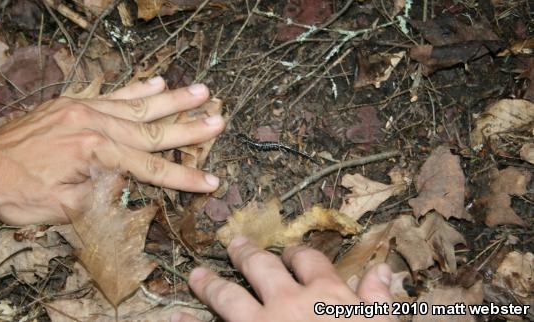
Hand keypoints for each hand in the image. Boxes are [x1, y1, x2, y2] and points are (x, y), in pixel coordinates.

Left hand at [0, 77, 224, 224]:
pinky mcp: (75, 102)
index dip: (183, 177)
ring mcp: (86, 108)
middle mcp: (95, 124)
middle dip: (190, 128)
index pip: (150, 168)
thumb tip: (125, 184)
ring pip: (139, 104)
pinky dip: (137, 87)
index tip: (211, 181)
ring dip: (173, 99)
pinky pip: (113, 92)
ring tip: (202, 90)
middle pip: (153, 128)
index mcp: (95, 152)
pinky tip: (158, 80)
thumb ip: (101, 193)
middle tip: (219, 119)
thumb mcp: (60, 206)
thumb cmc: (15, 190)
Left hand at [174, 237, 395, 321]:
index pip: (308, 261)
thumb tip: (381, 270)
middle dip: (246, 253)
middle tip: (234, 243)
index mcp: (324, 294)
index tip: (291, 253)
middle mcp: (287, 302)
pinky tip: (176, 318)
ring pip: (228, 295)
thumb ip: (377, 299)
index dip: (298, 254)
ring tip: (196, 276)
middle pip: (261, 267)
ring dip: (209, 283)